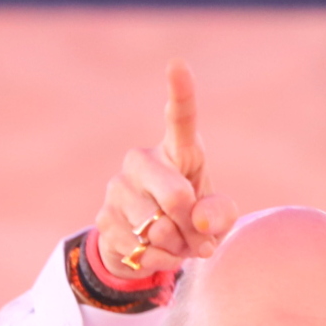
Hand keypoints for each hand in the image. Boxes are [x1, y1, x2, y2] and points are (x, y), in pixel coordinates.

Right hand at [94, 61, 238, 276]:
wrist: (151, 247)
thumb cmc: (193, 220)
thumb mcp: (217, 218)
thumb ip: (220, 214)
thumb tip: (199, 222)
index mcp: (177, 151)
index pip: (181, 119)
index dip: (180, 92)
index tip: (177, 64)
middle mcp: (142, 161)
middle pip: (176, 197)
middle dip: (192, 226)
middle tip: (198, 237)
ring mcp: (117, 188)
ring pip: (157, 229)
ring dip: (176, 247)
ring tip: (175, 243)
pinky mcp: (104, 218)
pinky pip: (141, 249)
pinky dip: (159, 261)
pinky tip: (156, 253)